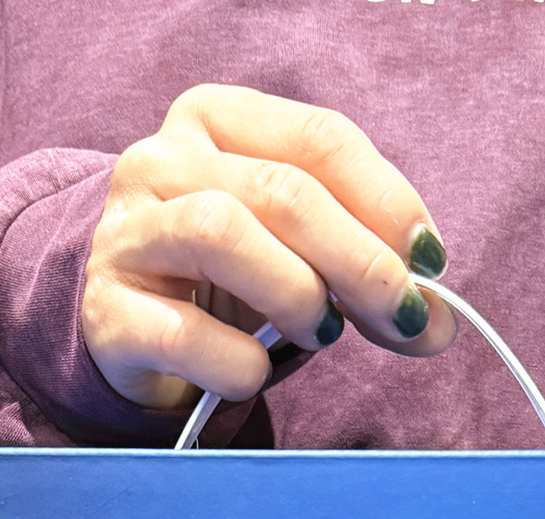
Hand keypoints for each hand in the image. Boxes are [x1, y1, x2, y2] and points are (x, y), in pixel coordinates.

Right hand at [82, 84, 454, 411]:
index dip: (388, 203)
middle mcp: (161, 162)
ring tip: (320, 334)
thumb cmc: (226, 285)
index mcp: (216, 120)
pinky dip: (239, 362)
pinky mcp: (108, 312)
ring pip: (223, 234)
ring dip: (297, 294)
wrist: (132, 336)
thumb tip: (436, 319)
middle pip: (282, 191)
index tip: (430, 264)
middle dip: (362, 262)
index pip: (319, 139)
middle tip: (403, 316)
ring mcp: (127, 234)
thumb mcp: (299, 255)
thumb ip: (366, 269)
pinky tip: (254, 372)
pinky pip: (184, 333)